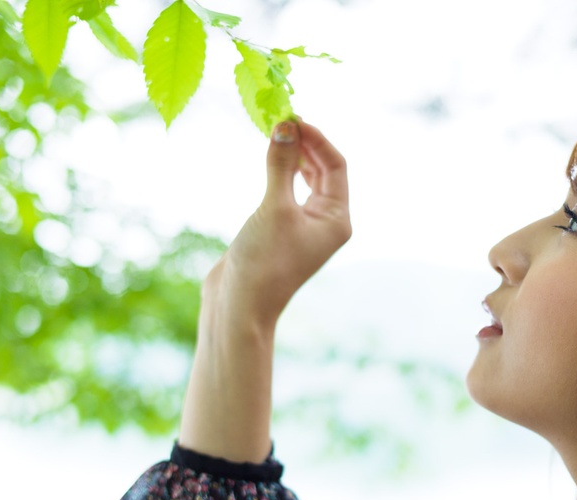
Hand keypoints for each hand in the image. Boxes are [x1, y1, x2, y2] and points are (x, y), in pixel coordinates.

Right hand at [178, 121, 349, 461]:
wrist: (239, 306)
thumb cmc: (262, 261)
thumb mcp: (273, 207)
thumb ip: (281, 165)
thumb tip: (286, 126)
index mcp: (338, 219)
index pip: (336, 165)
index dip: (317, 137)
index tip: (292, 115)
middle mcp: (327, 222)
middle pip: (324, 170)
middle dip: (305, 143)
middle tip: (280, 117)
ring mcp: (306, 228)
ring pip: (307, 180)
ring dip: (293, 155)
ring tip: (274, 131)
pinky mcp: (283, 231)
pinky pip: (288, 191)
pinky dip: (281, 172)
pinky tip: (270, 158)